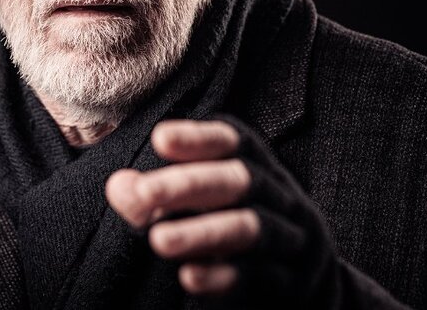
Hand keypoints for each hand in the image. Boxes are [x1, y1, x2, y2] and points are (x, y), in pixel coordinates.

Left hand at [105, 115, 338, 304]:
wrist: (308, 287)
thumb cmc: (235, 228)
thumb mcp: (200, 207)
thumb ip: (158, 196)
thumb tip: (118, 186)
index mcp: (258, 166)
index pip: (234, 142)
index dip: (199, 138)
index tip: (159, 138)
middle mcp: (280, 196)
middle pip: (241, 181)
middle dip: (190, 185)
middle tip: (144, 193)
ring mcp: (291, 240)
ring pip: (251, 229)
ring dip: (202, 233)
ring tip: (158, 241)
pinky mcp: (291, 283)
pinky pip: (261, 277)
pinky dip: (223, 276)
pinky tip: (189, 277)